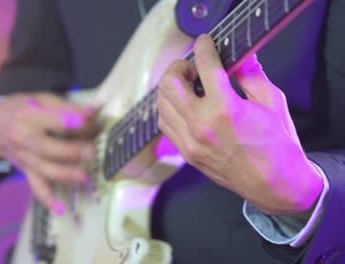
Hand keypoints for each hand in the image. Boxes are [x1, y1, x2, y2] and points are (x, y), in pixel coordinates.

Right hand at [0, 92, 97, 214]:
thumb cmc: (21, 108)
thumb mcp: (40, 99)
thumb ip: (66, 107)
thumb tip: (93, 112)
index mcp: (28, 115)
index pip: (52, 119)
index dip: (71, 120)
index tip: (89, 120)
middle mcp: (23, 138)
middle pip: (47, 148)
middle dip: (71, 151)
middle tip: (91, 152)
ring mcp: (24, 157)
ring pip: (44, 169)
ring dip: (65, 174)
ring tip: (84, 176)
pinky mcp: (25, 171)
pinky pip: (36, 186)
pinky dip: (47, 199)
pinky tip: (60, 209)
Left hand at [156, 34, 321, 214]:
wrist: (274, 185)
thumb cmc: (278, 146)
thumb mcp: (273, 103)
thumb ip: (252, 76)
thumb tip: (239, 57)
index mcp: (226, 109)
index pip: (204, 66)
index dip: (203, 47)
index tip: (205, 42)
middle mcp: (202, 125)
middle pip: (169, 83)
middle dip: (178, 67)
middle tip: (193, 68)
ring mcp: (191, 142)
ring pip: (161, 103)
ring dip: (171, 88)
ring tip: (188, 86)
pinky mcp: (187, 154)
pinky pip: (164, 124)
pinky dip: (169, 109)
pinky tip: (184, 106)